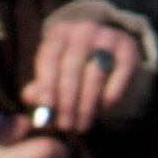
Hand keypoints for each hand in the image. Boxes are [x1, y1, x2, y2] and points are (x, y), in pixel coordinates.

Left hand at [23, 12, 142, 135]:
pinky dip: (111, 94)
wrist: (104, 51)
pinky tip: (103, 109)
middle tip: (64, 127)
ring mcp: (107, 36)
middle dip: (67, 102)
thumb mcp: (51, 74)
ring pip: (95, 74)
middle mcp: (82, 30)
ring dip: (86, 104)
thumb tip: (29, 97)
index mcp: (57, 34)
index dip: (46, 87)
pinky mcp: (129, 46)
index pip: (49, 59)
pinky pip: (121, 73)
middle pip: (72, 68)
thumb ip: (39, 88)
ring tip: (80, 127)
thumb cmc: (68, 69)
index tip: (46, 113)